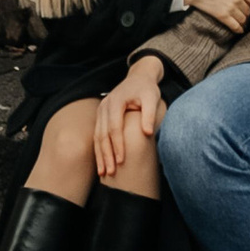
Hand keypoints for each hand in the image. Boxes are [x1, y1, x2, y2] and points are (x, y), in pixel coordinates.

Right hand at [94, 61, 164, 178]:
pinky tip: (101, 162)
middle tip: (110, 172)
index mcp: (116, 101)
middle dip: (106, 155)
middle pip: (103, 134)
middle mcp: (105, 106)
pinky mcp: (101, 116)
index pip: (115, 128)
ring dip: (100, 155)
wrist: (139, 77)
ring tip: (103, 173)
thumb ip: (149, 114)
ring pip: (97, 136)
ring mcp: (101, 111)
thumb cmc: (147, 89)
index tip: (121, 161)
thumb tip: (147, 133)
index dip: (117, 145)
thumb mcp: (152, 98)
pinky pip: (97, 135)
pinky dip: (99, 150)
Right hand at [180, 0, 249, 33]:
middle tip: (241, 11)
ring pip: (243, 19)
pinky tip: (238, 29)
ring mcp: (230, 8)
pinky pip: (235, 26)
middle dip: (246, 11)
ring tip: (238, 18)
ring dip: (241, 20)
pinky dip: (238, 29)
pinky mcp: (223, 16)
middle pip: (249, 11)